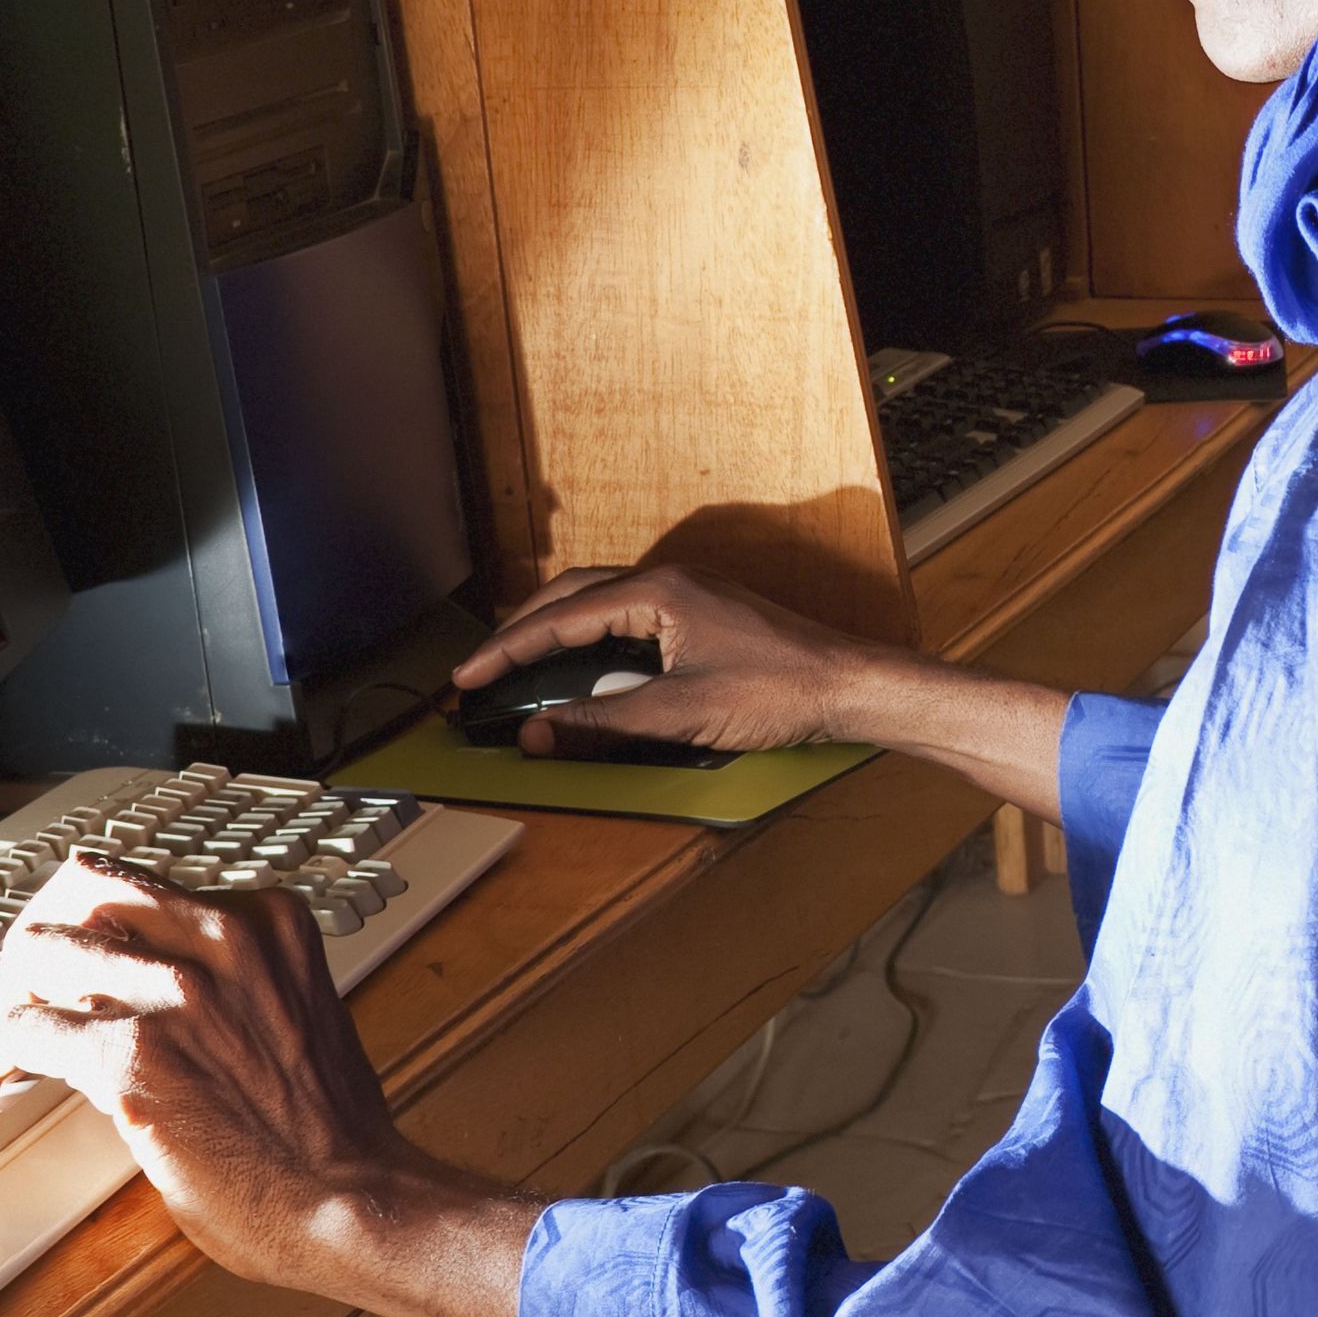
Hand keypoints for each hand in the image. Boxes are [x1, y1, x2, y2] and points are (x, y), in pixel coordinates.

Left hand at [0, 855, 531, 1316]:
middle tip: (19, 1001)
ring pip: (36, 952)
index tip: (67, 971)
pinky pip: (20, 1033)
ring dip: (4, 1004)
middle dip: (34, 950)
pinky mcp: (134, 1054)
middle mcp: (221, 936)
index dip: (87, 930)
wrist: (358, 1202)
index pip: (138, 886)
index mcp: (266, 920)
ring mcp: (176, 990)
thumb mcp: (293, 1015)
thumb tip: (151, 994)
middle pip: (77, 895)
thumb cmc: (330, 1136)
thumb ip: (231, 984)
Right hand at [454, 560, 885, 757]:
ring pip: (600, 601)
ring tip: (518, 662)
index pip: (561, 617)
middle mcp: (669, 582)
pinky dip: (593, 636)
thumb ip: (602, 723)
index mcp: (658, 592)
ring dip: (556, 628)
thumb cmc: (781, 691)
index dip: (507, 650)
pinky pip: (629, 615)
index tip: (468, 677)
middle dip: (521, 631)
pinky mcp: (703, 616)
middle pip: (572, 596)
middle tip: (482, 668)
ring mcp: (688, 595)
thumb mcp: (680, 713)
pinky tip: (583, 664)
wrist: (849, 686)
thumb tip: (538, 734)